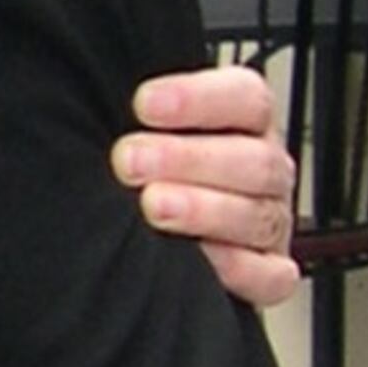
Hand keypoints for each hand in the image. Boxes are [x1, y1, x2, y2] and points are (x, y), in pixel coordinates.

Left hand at [112, 63, 299, 313]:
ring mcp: (269, 223)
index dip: (198, 98)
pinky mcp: (269, 273)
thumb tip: (96, 91)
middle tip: (130, 160)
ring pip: (258, 214)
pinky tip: (201, 260)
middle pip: (254, 158)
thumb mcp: (141, 134)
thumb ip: (137, 117)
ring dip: (204, 210)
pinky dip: (239, 268)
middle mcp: (264, 171)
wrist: (148, 243)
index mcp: (244, 123)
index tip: (143, 104)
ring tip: (152, 206)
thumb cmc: (143, 174)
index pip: (245, 97)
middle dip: (188, 158)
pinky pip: (271, 275)